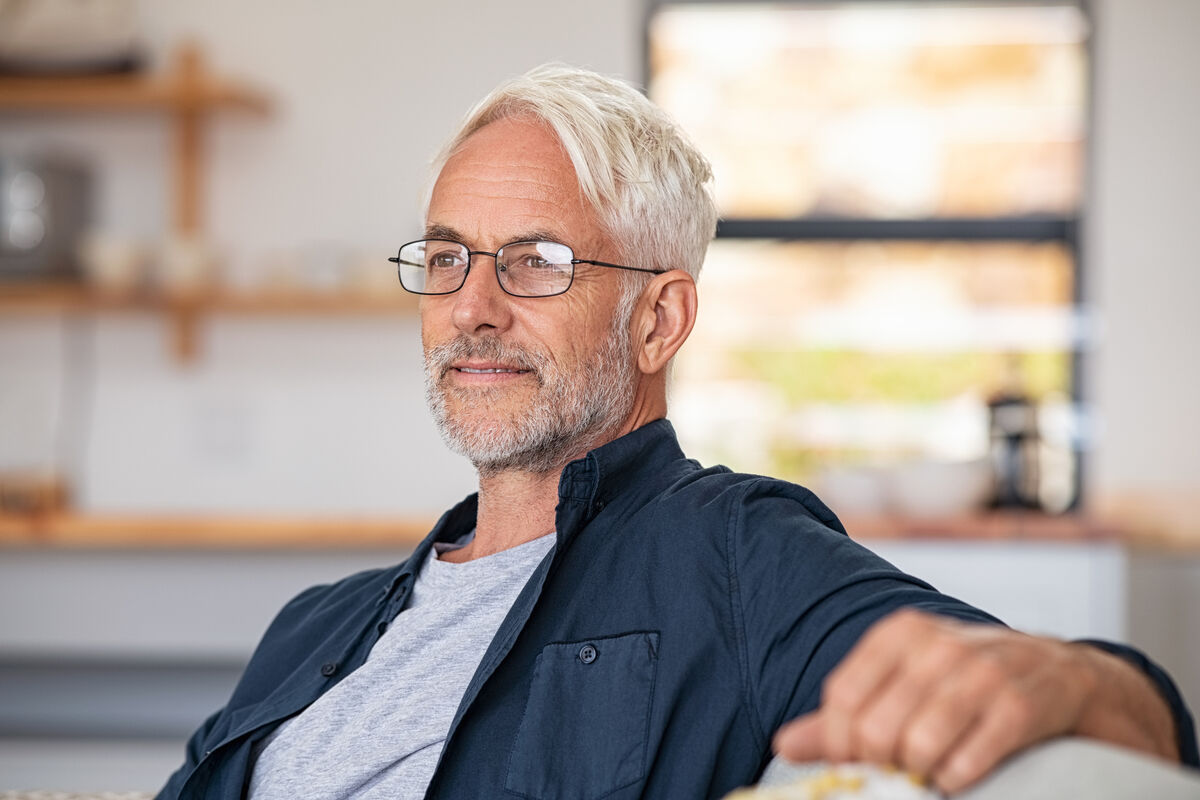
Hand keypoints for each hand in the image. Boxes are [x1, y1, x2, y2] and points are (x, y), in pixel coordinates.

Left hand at [772, 609, 1177, 793]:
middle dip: (880, 763)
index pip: (842, 696)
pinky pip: (966, 762)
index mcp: (901, 633)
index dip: (837, 741)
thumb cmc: (967, 682)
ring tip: (930, 769)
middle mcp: (938, 645)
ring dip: (919, 773)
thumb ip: (843, 715)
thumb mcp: (903, 682)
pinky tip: (961, 773)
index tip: (850, 762)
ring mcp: (983, 673)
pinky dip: (956, 780)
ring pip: (918, 746)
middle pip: (876, 728)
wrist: (1063, 673)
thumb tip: (784, 744)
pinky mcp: (1021, 707)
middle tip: (898, 767)